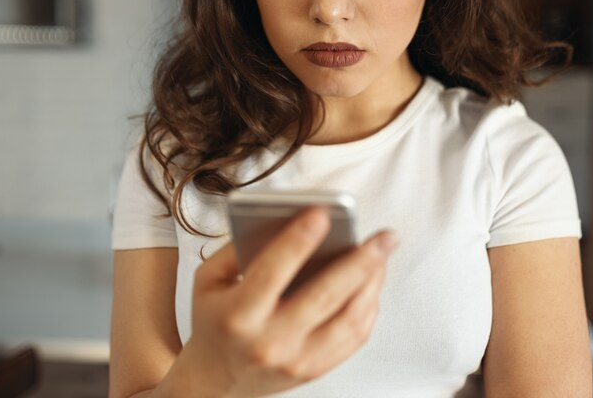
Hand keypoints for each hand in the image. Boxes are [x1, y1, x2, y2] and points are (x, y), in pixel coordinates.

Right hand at [177, 207, 397, 396]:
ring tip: (382, 255)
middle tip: (383, 237)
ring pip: (349, 319)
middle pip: (325, 295)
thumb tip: (285, 220)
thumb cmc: (215, 323)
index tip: (322, 212)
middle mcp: (270, 340)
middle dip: (361, 261)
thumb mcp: (209, 281)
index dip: (300, 239)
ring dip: (373, 282)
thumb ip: (238, 248)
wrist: (214, 382)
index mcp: (239, 314)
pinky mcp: (314, 370)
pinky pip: (354, 338)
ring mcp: (296, 360)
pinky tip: (372, 284)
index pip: (274, 270)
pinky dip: (369, 307)